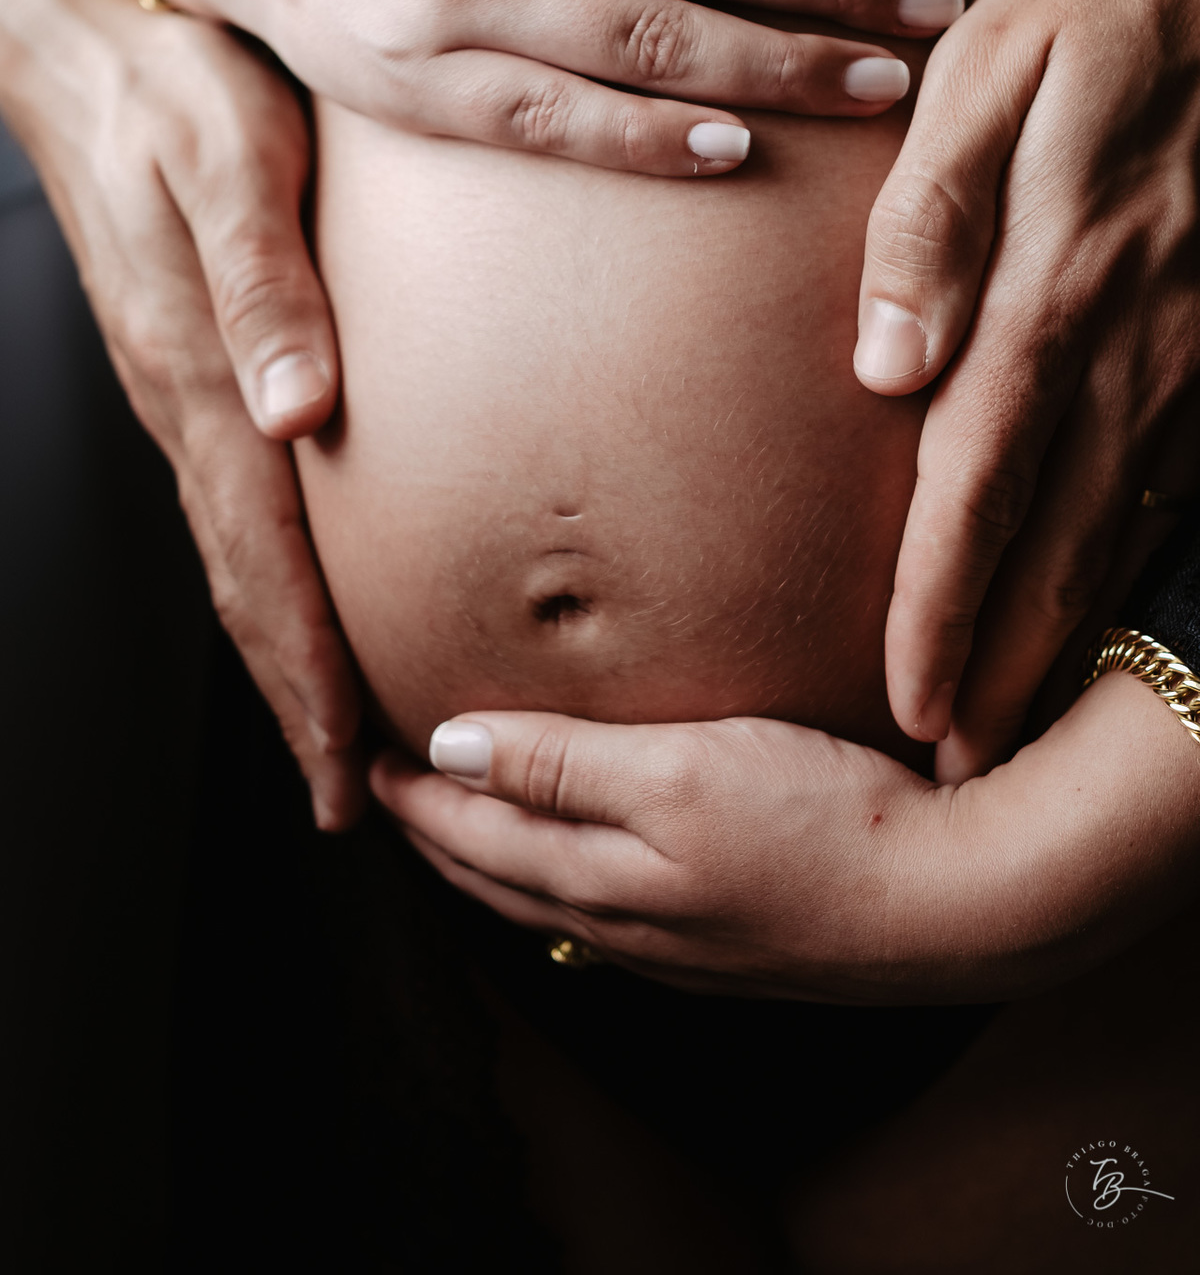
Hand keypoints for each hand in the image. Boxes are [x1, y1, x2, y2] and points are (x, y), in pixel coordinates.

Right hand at [4, 0, 362, 826]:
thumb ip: (267, 283)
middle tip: (345, 798)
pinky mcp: (189, 365)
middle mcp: (186, 403)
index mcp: (202, 374)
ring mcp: (179, 392)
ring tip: (332, 727)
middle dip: (295, 695)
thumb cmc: (175, 90)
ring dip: (283, 648)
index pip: (263, 555)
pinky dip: (268, 574)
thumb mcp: (233, 160)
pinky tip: (300, 592)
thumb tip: (299, 415)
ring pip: (233, 553)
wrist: (88, 49)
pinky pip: (232, 501)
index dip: (306, 668)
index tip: (345, 765)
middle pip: (243, 583)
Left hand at [374, 709, 934, 1000]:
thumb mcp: (680, 769)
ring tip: (466, 830)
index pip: (474, 835)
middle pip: (501, 879)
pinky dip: (562, 883)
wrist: (958, 903)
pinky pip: (610, 914)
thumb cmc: (823, 820)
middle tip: (392, 793)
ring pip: (553, 903)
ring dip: (495, 864)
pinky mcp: (733, 940)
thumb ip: (562, 761)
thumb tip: (448, 747)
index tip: (367, 755)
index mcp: (604, 877)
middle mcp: (630, 922)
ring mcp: (683, 941)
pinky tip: (587, 865)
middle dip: (437, 836)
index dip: (414, 796)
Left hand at [853, 0, 1199, 775]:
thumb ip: (932, 217)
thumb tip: (884, 364)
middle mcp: (1129, 346)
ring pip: (1119, 530)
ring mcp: (1190, 356)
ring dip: (1064, 639)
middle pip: (1054, 538)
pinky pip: (1170, 485)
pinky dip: (1127, 569)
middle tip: (953, 770)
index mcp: (1051, 282)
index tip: (910, 699)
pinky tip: (1097, 623)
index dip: (942, 600)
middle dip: (1002, 663)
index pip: (977, 476)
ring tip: (1012, 729)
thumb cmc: (1101, 8)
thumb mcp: (994, 70)